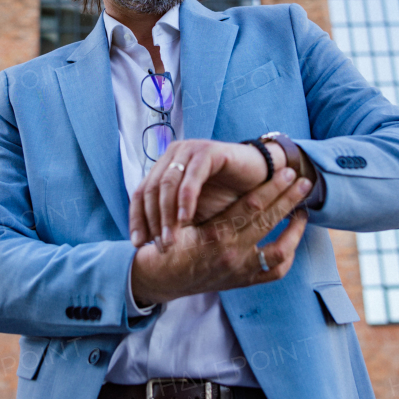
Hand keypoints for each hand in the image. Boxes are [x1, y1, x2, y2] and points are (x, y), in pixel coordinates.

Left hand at [129, 139, 267, 248]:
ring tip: (170, 240)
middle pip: (150, 190)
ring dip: (167, 215)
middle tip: (159, 247)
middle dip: (152, 221)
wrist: (262, 181)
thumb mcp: (194, 214)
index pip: (140, 194)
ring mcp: (189, 151)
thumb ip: (172, 222)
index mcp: (164, 168)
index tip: (138, 244)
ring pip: (167, 185)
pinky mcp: (207, 151)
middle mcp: (172, 156)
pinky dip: (185, 200)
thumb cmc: (226, 199)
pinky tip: (185, 220)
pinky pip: (191, 178)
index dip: (137, 219)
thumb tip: (147, 244)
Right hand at [130, 167, 311, 304]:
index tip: (287, 171)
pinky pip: (274, 272)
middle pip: (269, 221)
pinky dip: (287, 256)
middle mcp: (232, 253)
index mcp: (216, 234)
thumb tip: (222, 172)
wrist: (161, 280)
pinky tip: (291, 241)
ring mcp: (241, 270)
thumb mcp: (179, 220)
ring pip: (280, 250)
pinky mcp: (244, 282)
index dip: (273, 187)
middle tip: (304, 182)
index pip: (252, 205)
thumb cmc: (169, 242)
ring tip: (303, 213)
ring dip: (295, 231)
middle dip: (289, 198)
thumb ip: (200, 201)